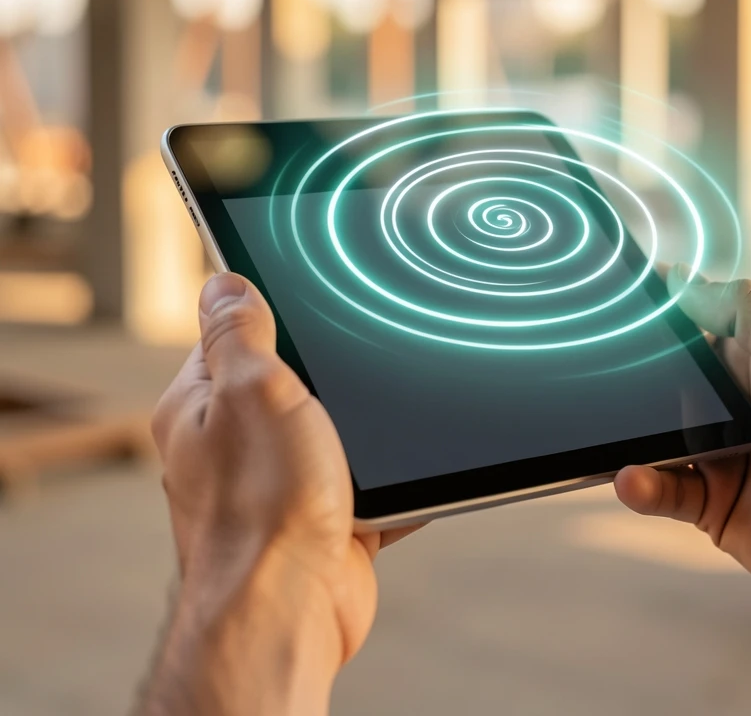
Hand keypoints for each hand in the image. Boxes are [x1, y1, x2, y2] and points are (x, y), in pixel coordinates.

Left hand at [144, 273, 412, 714]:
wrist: (293, 610)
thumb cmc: (263, 506)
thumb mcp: (253, 390)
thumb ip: (238, 332)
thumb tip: (224, 280)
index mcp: (202, 408)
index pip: (230, 338)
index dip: (268, 314)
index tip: (305, 297)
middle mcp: (232, 447)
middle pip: (287, 382)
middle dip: (326, 372)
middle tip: (357, 356)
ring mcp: (278, 486)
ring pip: (331, 432)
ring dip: (361, 428)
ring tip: (385, 416)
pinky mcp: (322, 520)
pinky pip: (364, 483)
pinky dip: (389, 478)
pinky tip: (410, 468)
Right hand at [615, 269, 750, 616]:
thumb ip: (745, 309)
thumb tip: (684, 280)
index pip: (698, 327)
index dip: (662, 318)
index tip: (622, 305)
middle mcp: (737, 405)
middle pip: (668, 382)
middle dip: (637, 380)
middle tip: (606, 376)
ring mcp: (722, 455)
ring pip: (655, 437)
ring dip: (631, 437)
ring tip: (610, 436)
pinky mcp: (711, 503)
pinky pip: (661, 489)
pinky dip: (641, 484)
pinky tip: (633, 479)